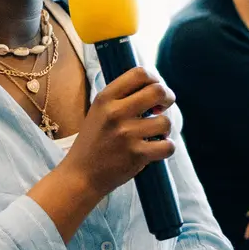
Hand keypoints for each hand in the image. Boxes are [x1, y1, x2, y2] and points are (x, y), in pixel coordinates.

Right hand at [56, 67, 174, 199]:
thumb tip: (156, 88)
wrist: (80, 176)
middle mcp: (115, 112)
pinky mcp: (136, 155)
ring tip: (154, 135)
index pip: (139, 73)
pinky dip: (167, 147)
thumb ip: (122, 98)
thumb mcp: (99, 112)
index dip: (155, 79)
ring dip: (165, 128)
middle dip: (167, 98)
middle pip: (158, 91)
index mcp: (105, 98)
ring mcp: (126, 134)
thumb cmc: (94, 142)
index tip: (155, 90)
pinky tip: (156, 148)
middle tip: (162, 109)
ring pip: (165, 121)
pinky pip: (168, 145)